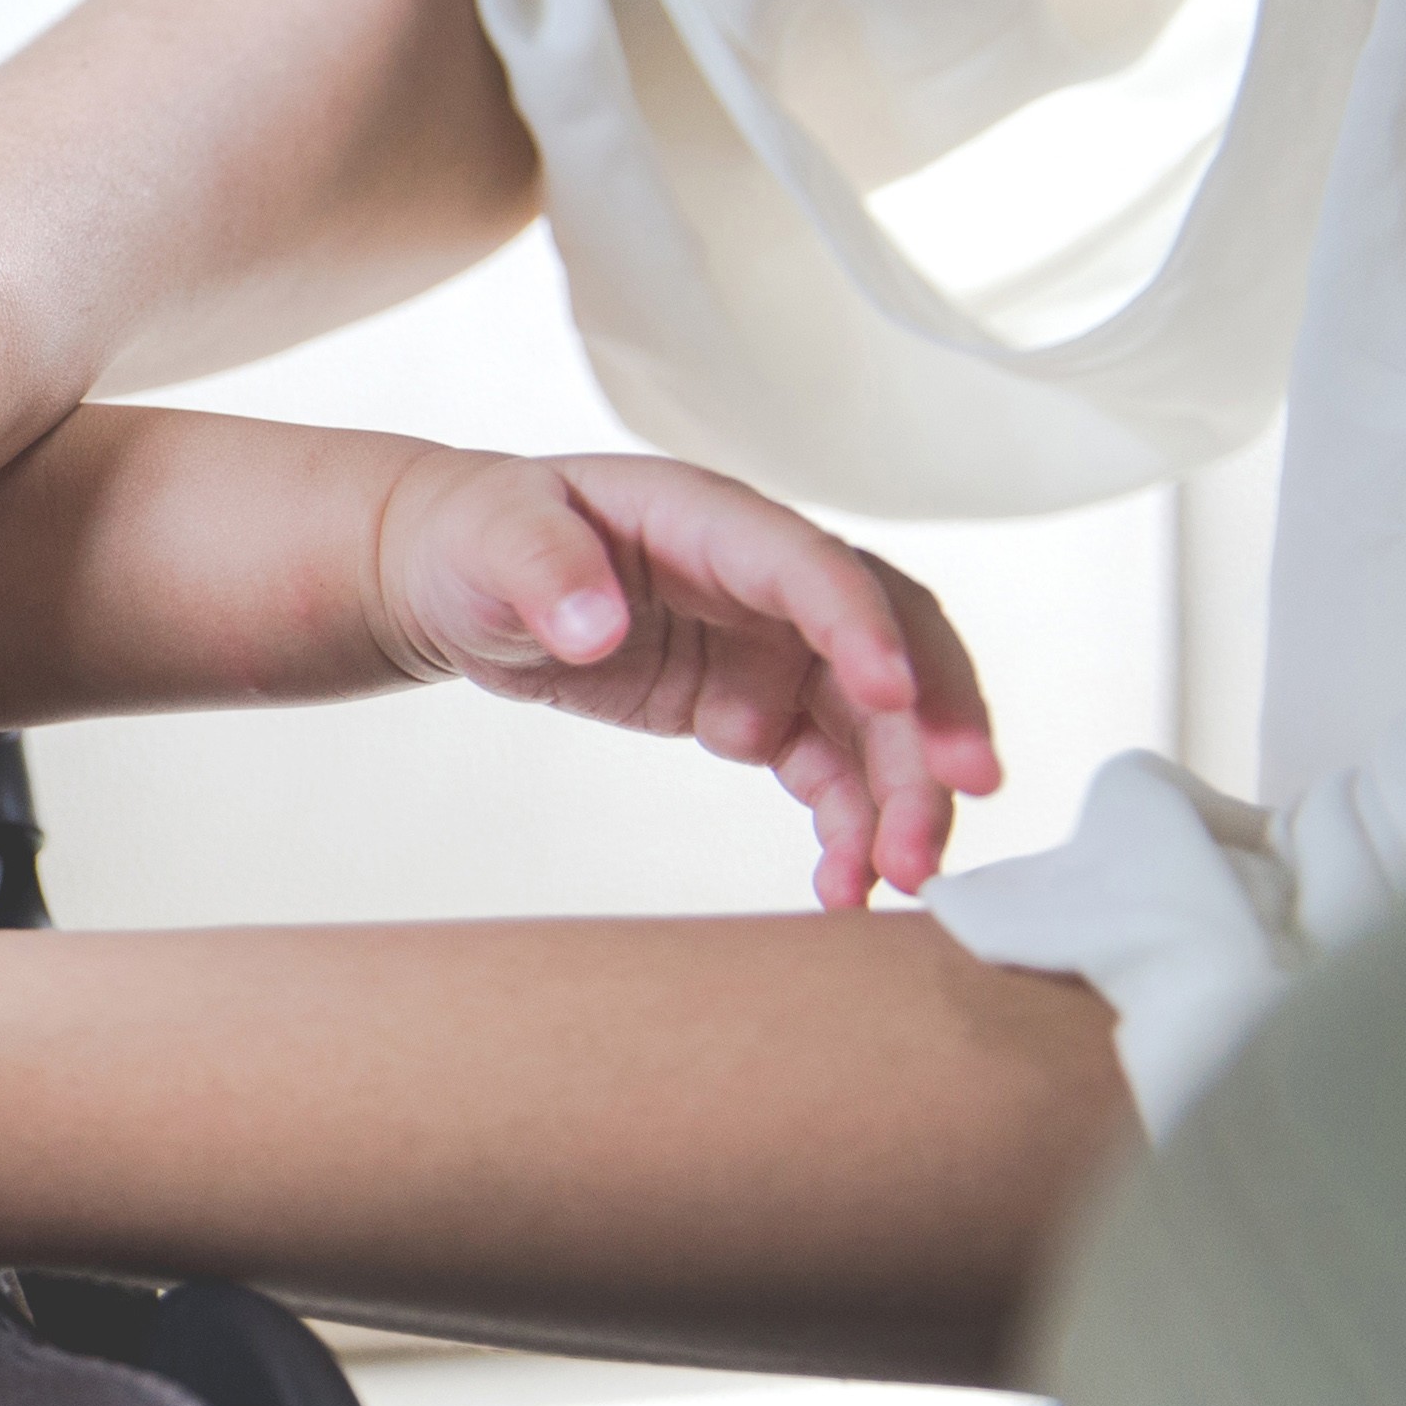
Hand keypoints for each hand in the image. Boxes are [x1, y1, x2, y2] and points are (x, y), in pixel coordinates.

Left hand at [372, 450, 1000, 909]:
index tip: (894, 695)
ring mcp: (771, 648)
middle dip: (929, 729)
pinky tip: (846, 884)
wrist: (460, 578)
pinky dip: (849, 825)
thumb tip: (595, 625)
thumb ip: (542, 571)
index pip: (813, 569)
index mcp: (712, 521)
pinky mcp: (757, 708)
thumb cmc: (480, 537)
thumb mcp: (490, 537)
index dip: (862, 628)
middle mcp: (765, 583)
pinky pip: (828, 770)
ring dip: (900, 798)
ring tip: (899, 877)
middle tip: (944, 815)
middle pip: (884, 647)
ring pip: (874, 722)